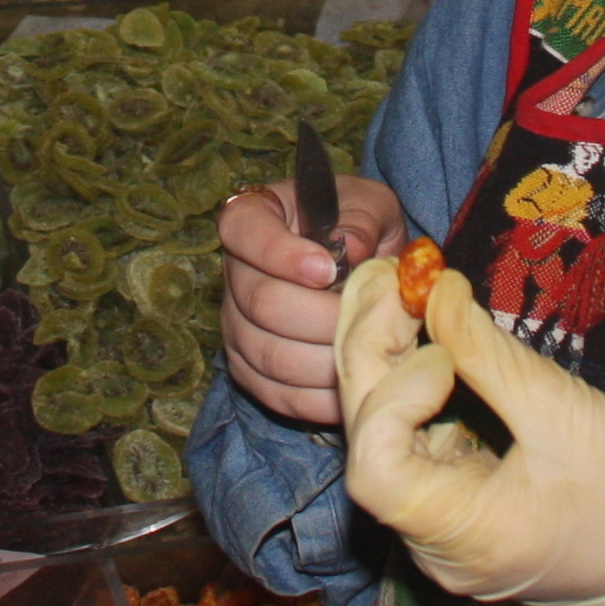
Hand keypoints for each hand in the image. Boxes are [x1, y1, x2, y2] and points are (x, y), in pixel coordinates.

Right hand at [219, 173, 406, 425]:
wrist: (360, 261)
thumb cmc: (360, 225)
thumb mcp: (370, 206)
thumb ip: (362, 221)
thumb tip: (351, 249)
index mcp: (253, 218)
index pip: (245, 232)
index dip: (282, 254)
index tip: (328, 269)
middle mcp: (234, 273)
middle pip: (262, 303)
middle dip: (321, 317)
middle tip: (367, 320)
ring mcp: (236, 325)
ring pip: (268, 354)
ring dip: (323, 361)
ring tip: (366, 353)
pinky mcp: (250, 368)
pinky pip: (275, 393)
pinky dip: (316, 399)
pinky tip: (352, 389)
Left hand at [336, 260, 604, 605]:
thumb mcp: (567, 415)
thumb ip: (490, 356)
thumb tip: (434, 290)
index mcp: (459, 536)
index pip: (374, 468)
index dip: (391, 395)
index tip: (446, 351)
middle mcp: (431, 542)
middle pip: (368, 441)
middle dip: (373, 351)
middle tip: (396, 273)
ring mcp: (441, 528)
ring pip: (384, 437)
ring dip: (386, 360)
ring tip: (403, 286)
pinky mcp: (460, 506)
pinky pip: (417, 441)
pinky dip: (414, 385)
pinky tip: (430, 334)